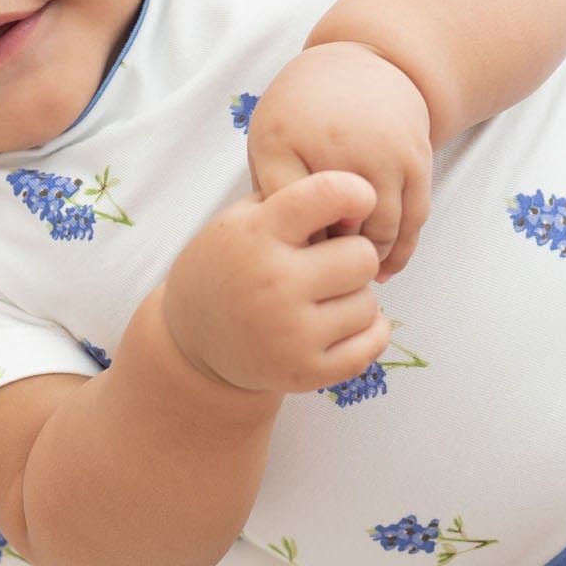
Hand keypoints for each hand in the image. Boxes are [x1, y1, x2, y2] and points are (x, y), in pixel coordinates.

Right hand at [164, 171, 392, 396]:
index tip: (356, 203)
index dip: (356, 192)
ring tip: (324, 297)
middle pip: (362, 257)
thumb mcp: (242, 218)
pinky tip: (344, 322)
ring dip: (354, 298)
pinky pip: (372, 345)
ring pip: (369, 304)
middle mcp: (274, 284)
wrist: (193, 339)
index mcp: (257, 235)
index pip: (330, 194)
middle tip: (330, 264)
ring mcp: (290, 334)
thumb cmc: (231, 265)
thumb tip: (366, 198)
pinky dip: (368, 332)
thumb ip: (295, 200)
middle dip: (353, 257)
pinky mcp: (305, 372)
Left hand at [246, 42, 432, 280]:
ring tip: (353, 280)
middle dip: (330, 265)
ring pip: (381, 233)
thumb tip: (296, 257)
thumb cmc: (305, 113)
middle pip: (336, 232)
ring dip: (369, 263)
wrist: (367, 62)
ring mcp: (382, 153)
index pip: (284, 218)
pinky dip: (400, 251)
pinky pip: (413, 220)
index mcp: (283, 141)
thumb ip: (273, 195)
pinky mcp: (417, 161)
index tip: (292, 263)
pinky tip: (384, 269)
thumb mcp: (270, 142)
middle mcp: (336, 145)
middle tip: (324, 286)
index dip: (290, 249)